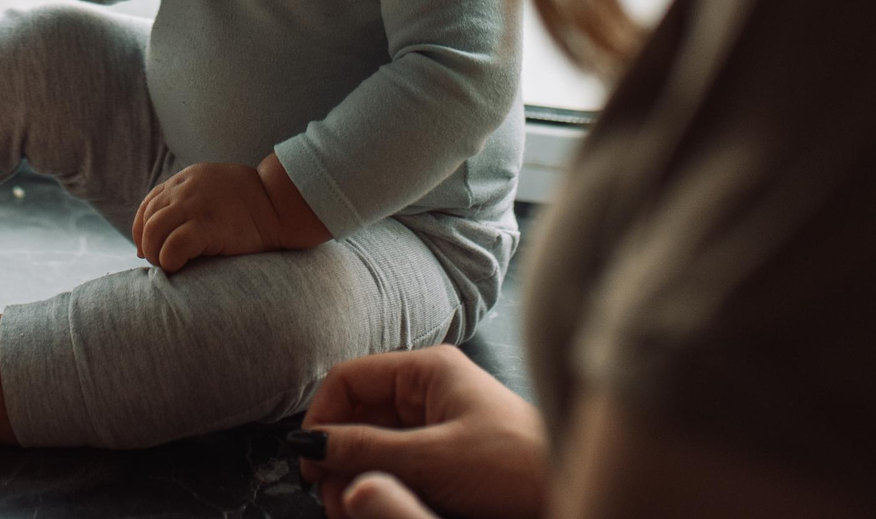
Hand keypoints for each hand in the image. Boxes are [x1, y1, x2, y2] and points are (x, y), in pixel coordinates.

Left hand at [131, 163, 287, 272]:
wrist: (281, 203)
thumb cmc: (252, 203)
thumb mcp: (214, 188)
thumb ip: (191, 198)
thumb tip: (168, 228)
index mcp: (186, 179)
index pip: (148, 204)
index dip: (142, 230)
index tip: (148, 249)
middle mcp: (186, 189)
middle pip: (149, 219)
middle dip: (148, 245)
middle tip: (161, 262)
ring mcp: (196, 206)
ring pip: (154, 231)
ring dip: (156, 254)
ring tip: (170, 266)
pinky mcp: (209, 226)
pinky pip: (174, 245)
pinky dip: (170, 259)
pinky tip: (179, 266)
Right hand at [296, 345, 549, 518]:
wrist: (567, 490)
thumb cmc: (515, 466)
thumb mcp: (431, 458)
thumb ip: (367, 449)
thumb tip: (309, 446)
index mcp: (427, 371)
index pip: (350, 379)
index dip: (322, 418)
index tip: (308, 463)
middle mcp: (428, 392)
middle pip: (358, 415)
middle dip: (339, 457)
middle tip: (333, 500)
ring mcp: (437, 425)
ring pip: (373, 446)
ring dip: (356, 478)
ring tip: (353, 510)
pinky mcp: (445, 459)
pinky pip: (396, 467)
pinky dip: (380, 488)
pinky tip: (378, 507)